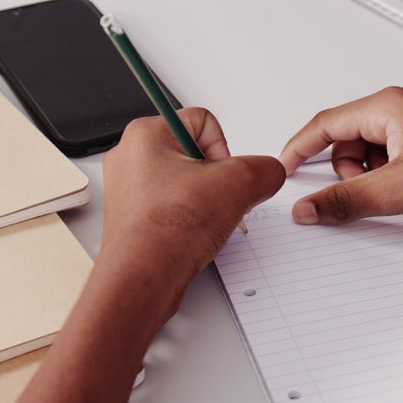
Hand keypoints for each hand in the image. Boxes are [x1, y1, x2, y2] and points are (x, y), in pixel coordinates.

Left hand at [101, 108, 285, 283]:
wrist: (143, 280)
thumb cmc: (167, 231)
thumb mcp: (238, 185)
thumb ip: (265, 169)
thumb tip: (270, 172)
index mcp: (146, 134)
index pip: (205, 122)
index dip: (224, 150)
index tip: (221, 177)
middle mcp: (132, 157)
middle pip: (198, 153)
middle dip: (218, 180)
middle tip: (216, 201)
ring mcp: (132, 188)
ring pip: (190, 182)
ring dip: (208, 201)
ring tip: (204, 221)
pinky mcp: (137, 216)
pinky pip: (178, 206)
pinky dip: (193, 219)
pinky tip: (195, 234)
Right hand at [279, 87, 402, 225]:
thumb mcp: (398, 190)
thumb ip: (346, 200)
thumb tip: (312, 207)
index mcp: (389, 105)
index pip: (326, 123)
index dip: (300, 148)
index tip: (284, 168)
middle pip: (349, 140)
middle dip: (350, 171)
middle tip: (370, 192)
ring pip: (372, 151)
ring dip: (374, 176)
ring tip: (401, 192)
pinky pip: (395, 156)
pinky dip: (393, 176)